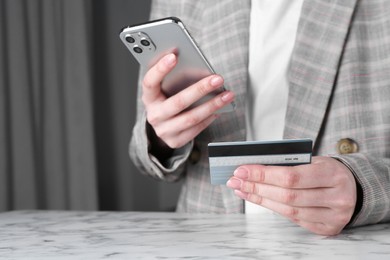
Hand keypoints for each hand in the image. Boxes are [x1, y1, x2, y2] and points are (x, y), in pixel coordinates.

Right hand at [142, 53, 234, 148]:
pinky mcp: (175, 141)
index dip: (160, 69)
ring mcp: (163, 130)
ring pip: (191, 118)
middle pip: (178, 102)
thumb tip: (196, 64)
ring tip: (227, 95)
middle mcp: (154, 115)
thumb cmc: (167, 100)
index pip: (150, 82)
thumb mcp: (164, 89)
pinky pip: (196, 129)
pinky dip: (209, 118)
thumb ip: (174, 77)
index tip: (174, 55)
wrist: (163, 126)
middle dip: (200, 89)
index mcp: (149, 97)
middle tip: (217, 79)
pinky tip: (219, 109)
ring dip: (212, 105)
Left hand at [226, 156, 356, 235]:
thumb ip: (288, 163)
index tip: (241, 170)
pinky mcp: (327, 228)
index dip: (263, 174)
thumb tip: (252, 167)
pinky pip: (293, 219)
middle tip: (235, 180)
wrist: (353, 187)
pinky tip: (259, 198)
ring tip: (242, 189)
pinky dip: (273, 208)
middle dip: (256, 187)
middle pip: (287, 195)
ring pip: (288, 210)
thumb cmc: (327, 170)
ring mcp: (333, 216)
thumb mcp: (314, 160)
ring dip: (260, 198)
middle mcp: (337, 197)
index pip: (291, 176)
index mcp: (333, 174)